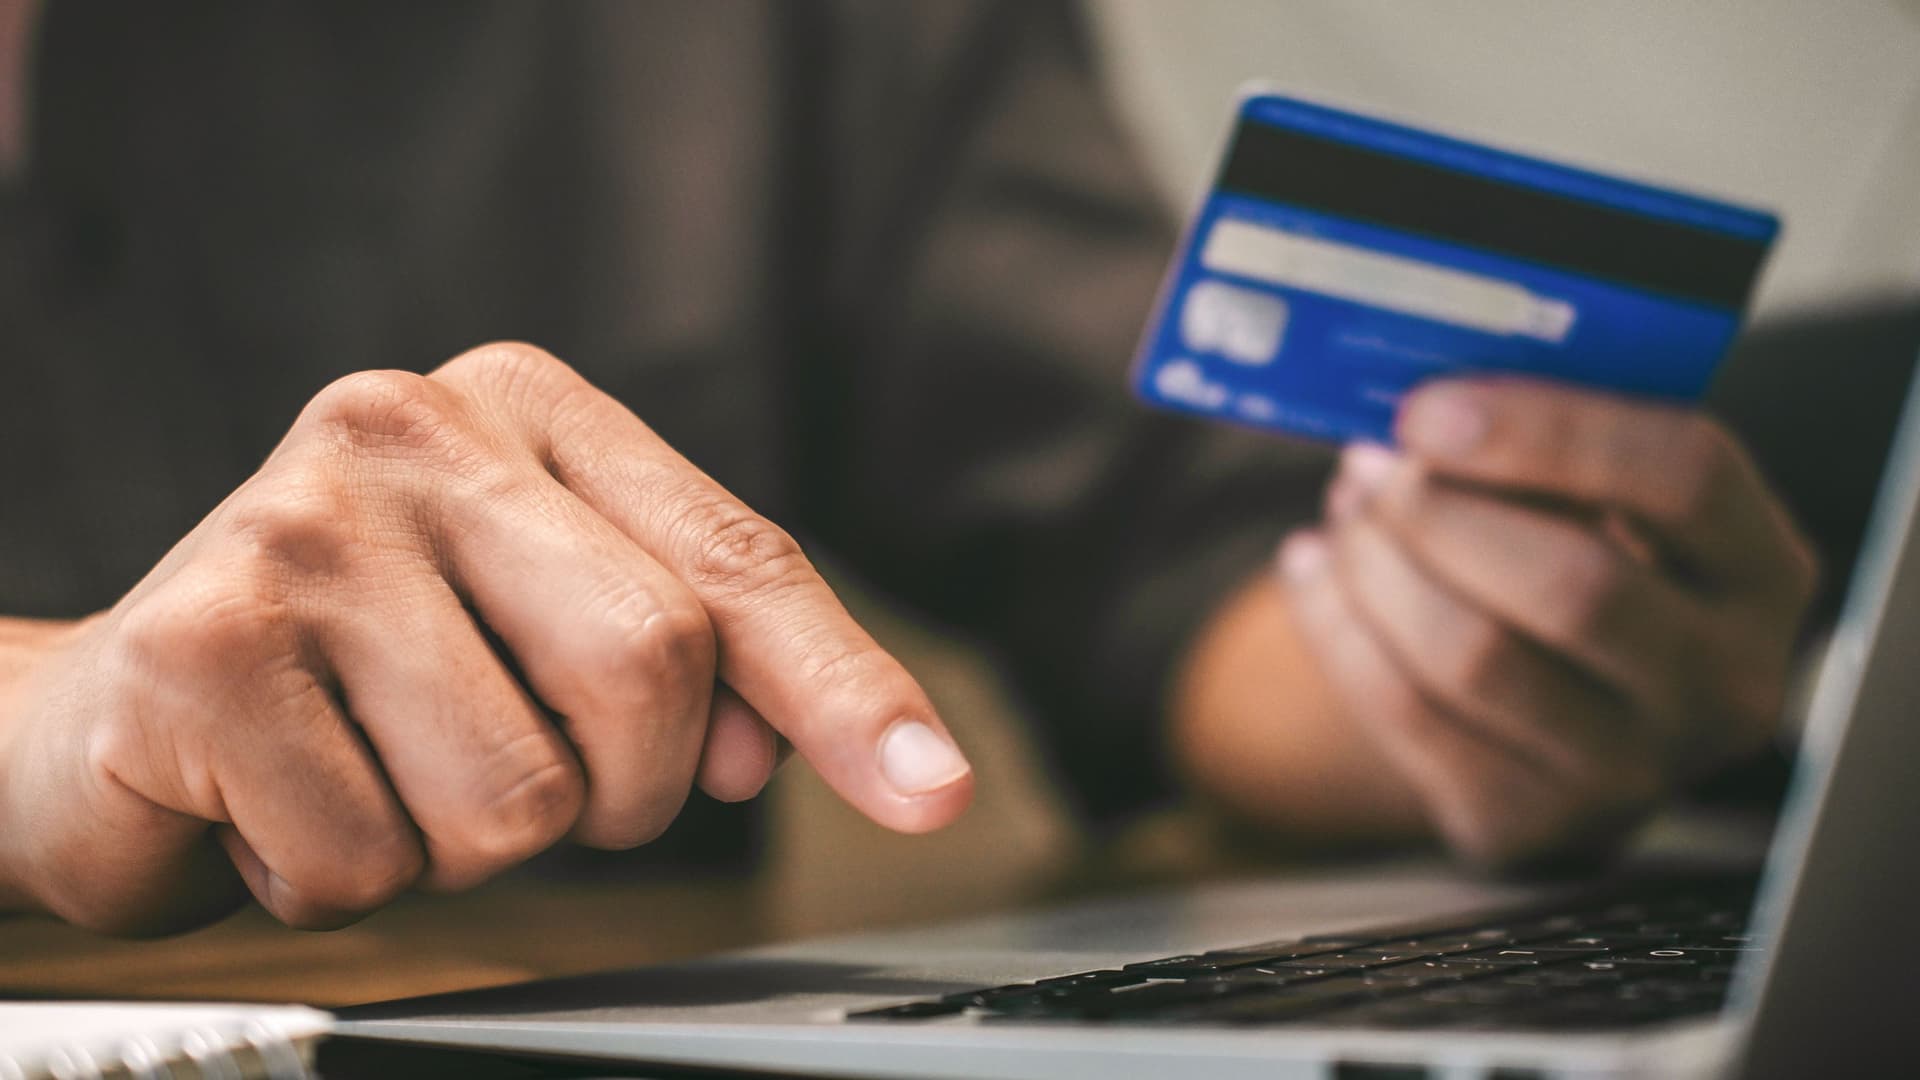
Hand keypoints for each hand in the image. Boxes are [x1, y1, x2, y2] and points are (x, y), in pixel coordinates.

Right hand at [0, 343, 972, 933]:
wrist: (115, 716)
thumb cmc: (363, 674)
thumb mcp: (540, 630)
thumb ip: (683, 665)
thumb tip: (764, 746)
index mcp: (526, 409)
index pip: (734, 558)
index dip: (842, 685)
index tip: (932, 789)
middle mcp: (411, 426)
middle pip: (649, 665)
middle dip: (615, 787)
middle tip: (521, 776)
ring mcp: (300, 522)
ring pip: (518, 794)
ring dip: (466, 846)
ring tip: (379, 773)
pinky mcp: (203, 641)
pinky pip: (372, 859)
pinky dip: (346, 877)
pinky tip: (283, 800)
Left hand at [1278, 377, 1815, 866]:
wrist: (1558, 716)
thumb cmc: (1573, 562)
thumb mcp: (1601, 502)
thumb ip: (1543, 450)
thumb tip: (1421, 410)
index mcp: (1761, 571)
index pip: (1686, 480)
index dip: (1548, 432)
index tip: (1429, 408)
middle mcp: (1724, 685)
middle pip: (1574, 586)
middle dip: (1441, 512)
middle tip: (1370, 464)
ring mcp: (1631, 773)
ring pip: (1476, 657)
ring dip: (1379, 568)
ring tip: (1345, 513)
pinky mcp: (1526, 823)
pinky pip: (1406, 713)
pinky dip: (1338, 626)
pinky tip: (1312, 569)